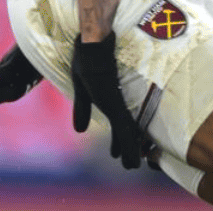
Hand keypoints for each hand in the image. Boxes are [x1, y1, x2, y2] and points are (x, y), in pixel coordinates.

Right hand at [71, 33, 143, 168]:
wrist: (92, 47)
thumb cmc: (86, 61)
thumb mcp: (81, 89)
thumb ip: (82, 109)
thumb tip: (79, 130)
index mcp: (108, 101)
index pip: (117, 125)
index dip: (118, 141)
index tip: (114, 154)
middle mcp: (115, 104)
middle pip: (125, 131)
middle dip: (126, 148)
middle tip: (130, 165)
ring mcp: (116, 104)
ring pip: (127, 134)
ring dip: (130, 151)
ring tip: (132, 166)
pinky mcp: (116, 104)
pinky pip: (125, 129)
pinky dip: (128, 144)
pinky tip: (133, 155)